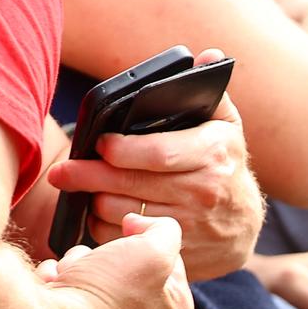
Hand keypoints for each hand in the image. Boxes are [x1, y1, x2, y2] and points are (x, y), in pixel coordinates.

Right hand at [36, 212, 193, 308]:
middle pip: (127, 264)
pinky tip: (57, 291)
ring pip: (94, 271)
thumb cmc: (109, 291)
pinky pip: (68, 288)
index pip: (169, 259)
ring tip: (75, 279)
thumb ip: (164, 230)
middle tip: (101, 264)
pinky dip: (58, 282)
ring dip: (79, 264)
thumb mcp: (153, 250)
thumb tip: (139, 224)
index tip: (130, 232)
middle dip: (106, 255)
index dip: (146, 239)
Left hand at [46, 50, 261, 282]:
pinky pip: (126, 241)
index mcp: (215, 154)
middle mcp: (205, 192)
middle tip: (63, 172)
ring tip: (82, 191)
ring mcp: (191, 227)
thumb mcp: (225, 126)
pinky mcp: (178, 253)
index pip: (158, 153)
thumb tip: (206, 55)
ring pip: (122, 214)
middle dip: (88, 177)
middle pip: (130, 185)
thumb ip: (209, 91)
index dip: (121, 150)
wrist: (244, 225)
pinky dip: (104, 230)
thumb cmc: (226, 165)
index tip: (100, 144)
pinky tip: (99, 215)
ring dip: (94, 203)